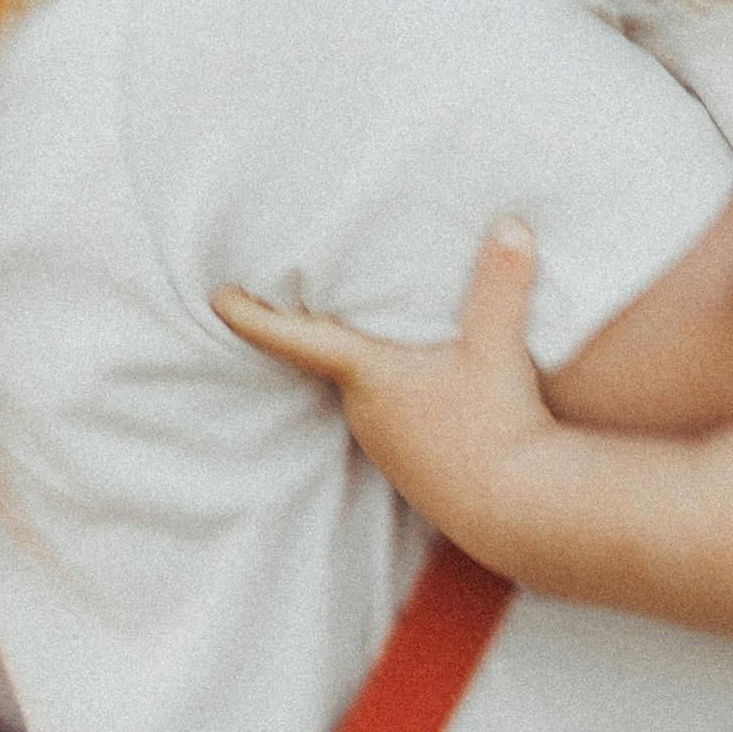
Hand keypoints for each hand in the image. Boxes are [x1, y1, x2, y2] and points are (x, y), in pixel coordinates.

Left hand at [213, 223, 554, 564]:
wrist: (515, 507)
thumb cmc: (497, 424)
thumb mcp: (499, 346)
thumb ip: (501, 282)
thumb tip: (512, 224)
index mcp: (368, 375)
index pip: (295, 339)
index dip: (252, 316)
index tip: (217, 297)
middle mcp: (362, 409)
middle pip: (327, 358)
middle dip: (316, 325)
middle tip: (302, 285)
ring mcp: (382, 442)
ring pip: (358, 386)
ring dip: (360, 358)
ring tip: (368, 325)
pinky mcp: (405, 462)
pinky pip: (384, 411)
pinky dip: (387, 385)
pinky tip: (418, 378)